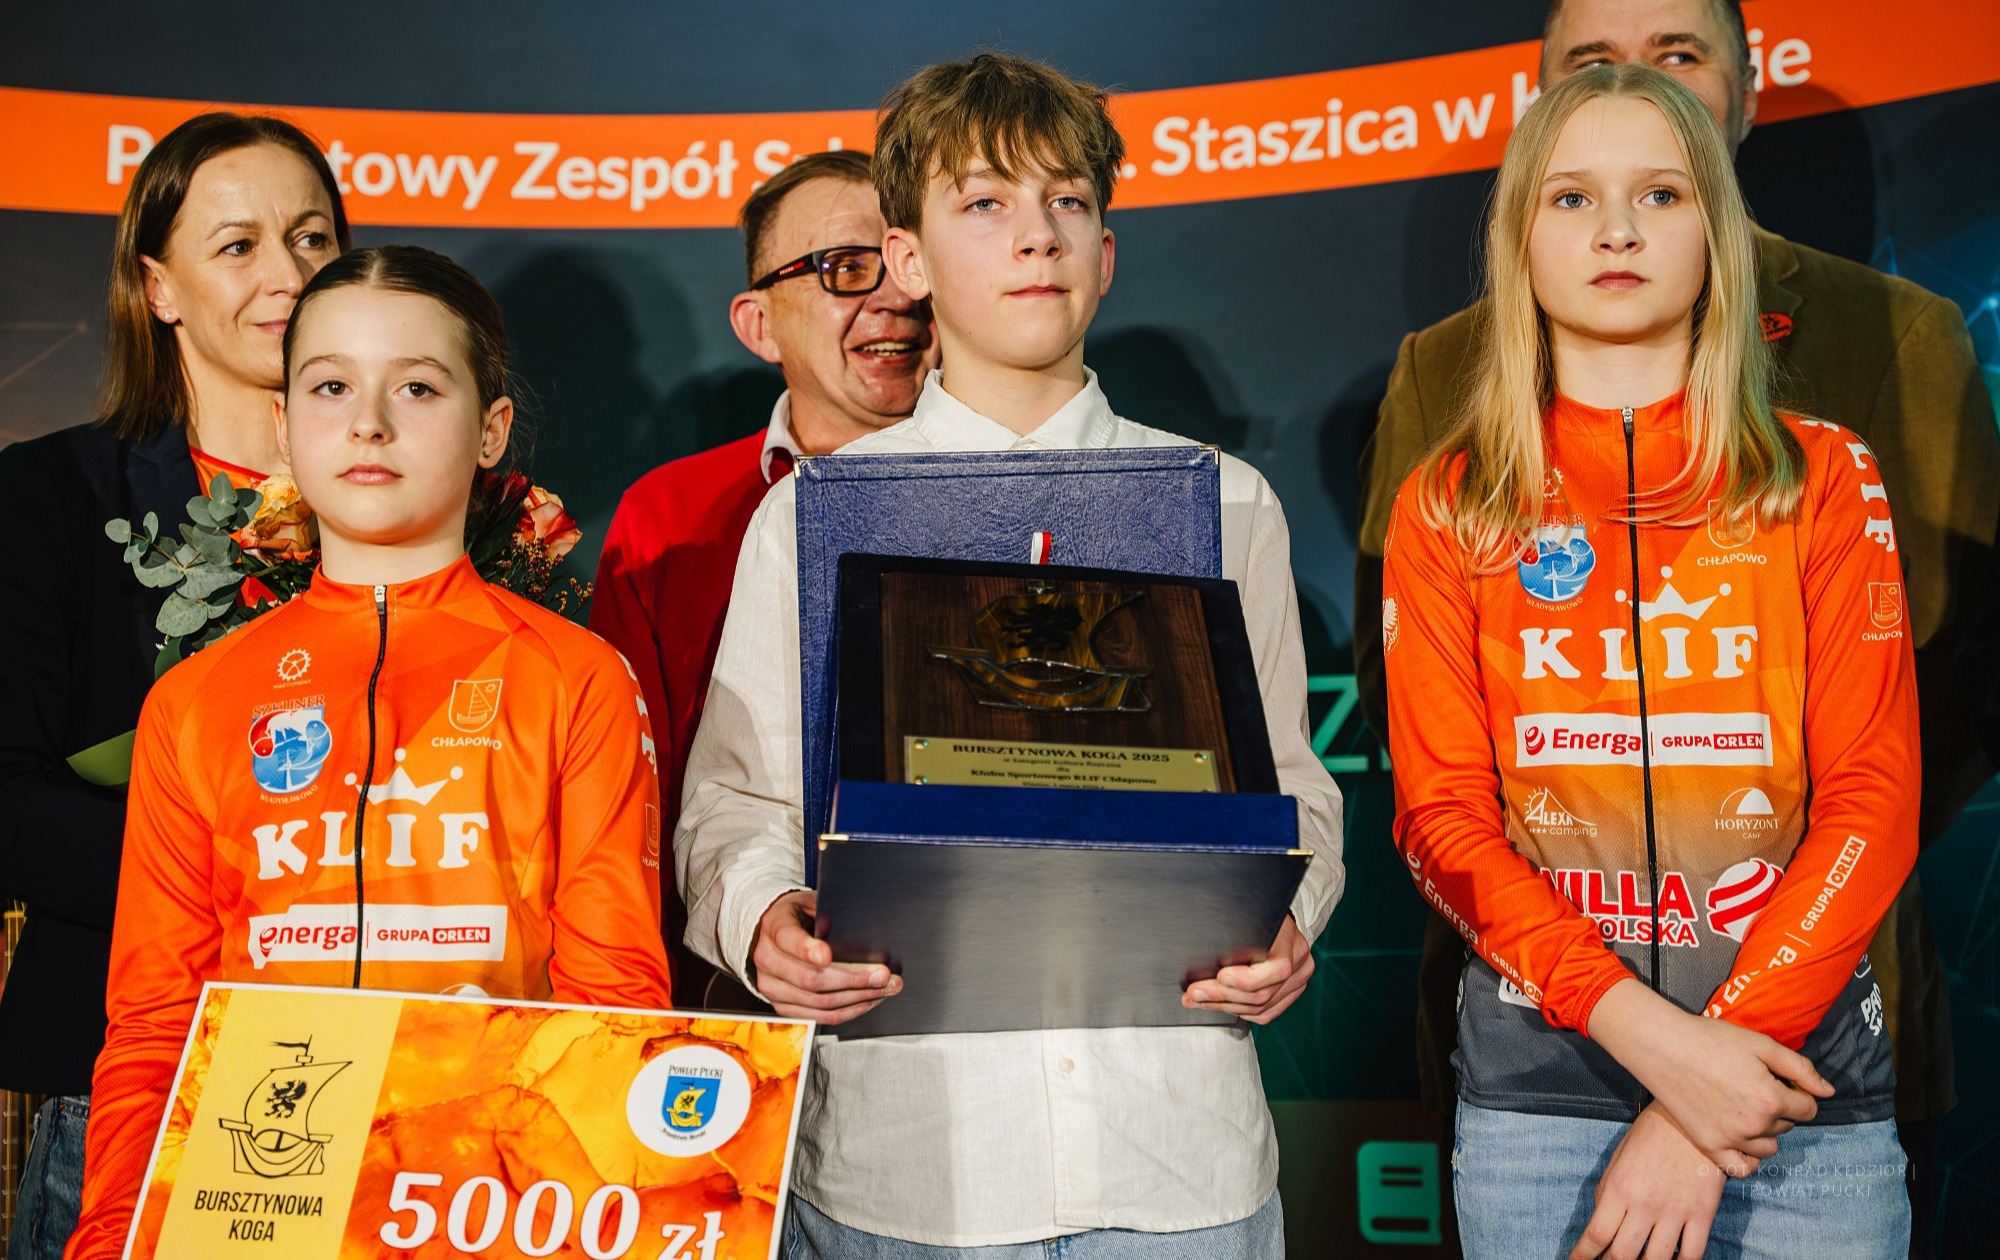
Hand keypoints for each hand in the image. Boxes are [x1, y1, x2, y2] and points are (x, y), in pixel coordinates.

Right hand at [750, 890, 899, 1024]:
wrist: (772, 933)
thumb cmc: (798, 916)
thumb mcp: (811, 903)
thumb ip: (828, 914)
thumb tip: (859, 929)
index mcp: (775, 926)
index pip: (788, 939)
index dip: (808, 950)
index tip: (827, 955)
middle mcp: (768, 959)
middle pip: (810, 978)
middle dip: (853, 979)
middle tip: (882, 975)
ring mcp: (772, 986)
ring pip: (818, 1001)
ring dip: (857, 998)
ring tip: (883, 989)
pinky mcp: (783, 1006)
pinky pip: (818, 1016)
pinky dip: (847, 1011)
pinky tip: (866, 1000)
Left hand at [1183, 915, 1313, 1024]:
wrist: (1271, 917)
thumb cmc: (1254, 915)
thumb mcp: (1243, 917)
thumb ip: (1231, 935)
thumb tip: (1200, 959)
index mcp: (1291, 940)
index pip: (1277, 969)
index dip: (1245, 979)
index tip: (1219, 976)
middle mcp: (1299, 962)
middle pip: (1263, 994)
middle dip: (1223, 996)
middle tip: (1195, 993)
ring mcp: (1298, 979)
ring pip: (1261, 1007)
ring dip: (1226, 1007)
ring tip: (1199, 1000)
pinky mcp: (1291, 992)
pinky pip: (1266, 1013)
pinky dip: (1241, 1012)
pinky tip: (1222, 1005)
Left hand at [1569, 1104, 1729, 1259]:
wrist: (1693, 1115)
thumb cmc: (1651, 1134)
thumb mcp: (1618, 1157)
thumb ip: (1607, 1192)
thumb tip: (1600, 1226)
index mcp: (1620, 1187)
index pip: (1596, 1235)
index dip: (1582, 1256)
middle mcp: (1646, 1203)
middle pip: (1623, 1255)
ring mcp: (1677, 1210)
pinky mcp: (1703, 1213)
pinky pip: (1692, 1254)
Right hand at [1586, 978, 1831, 1162]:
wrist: (1662, 1047)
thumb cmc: (1711, 1039)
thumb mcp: (1761, 1044)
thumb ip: (1800, 1068)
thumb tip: (1829, 1092)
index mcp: (1771, 1098)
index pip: (1809, 1108)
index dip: (1798, 1091)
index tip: (1779, 1079)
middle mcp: (1754, 1124)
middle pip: (1788, 1125)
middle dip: (1780, 1107)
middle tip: (1753, 1085)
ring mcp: (1730, 1139)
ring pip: (1770, 1146)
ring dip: (1766, 1130)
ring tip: (1743, 1105)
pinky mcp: (1709, 1146)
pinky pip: (1743, 1167)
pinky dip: (1749, 1157)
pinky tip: (1743, 1138)